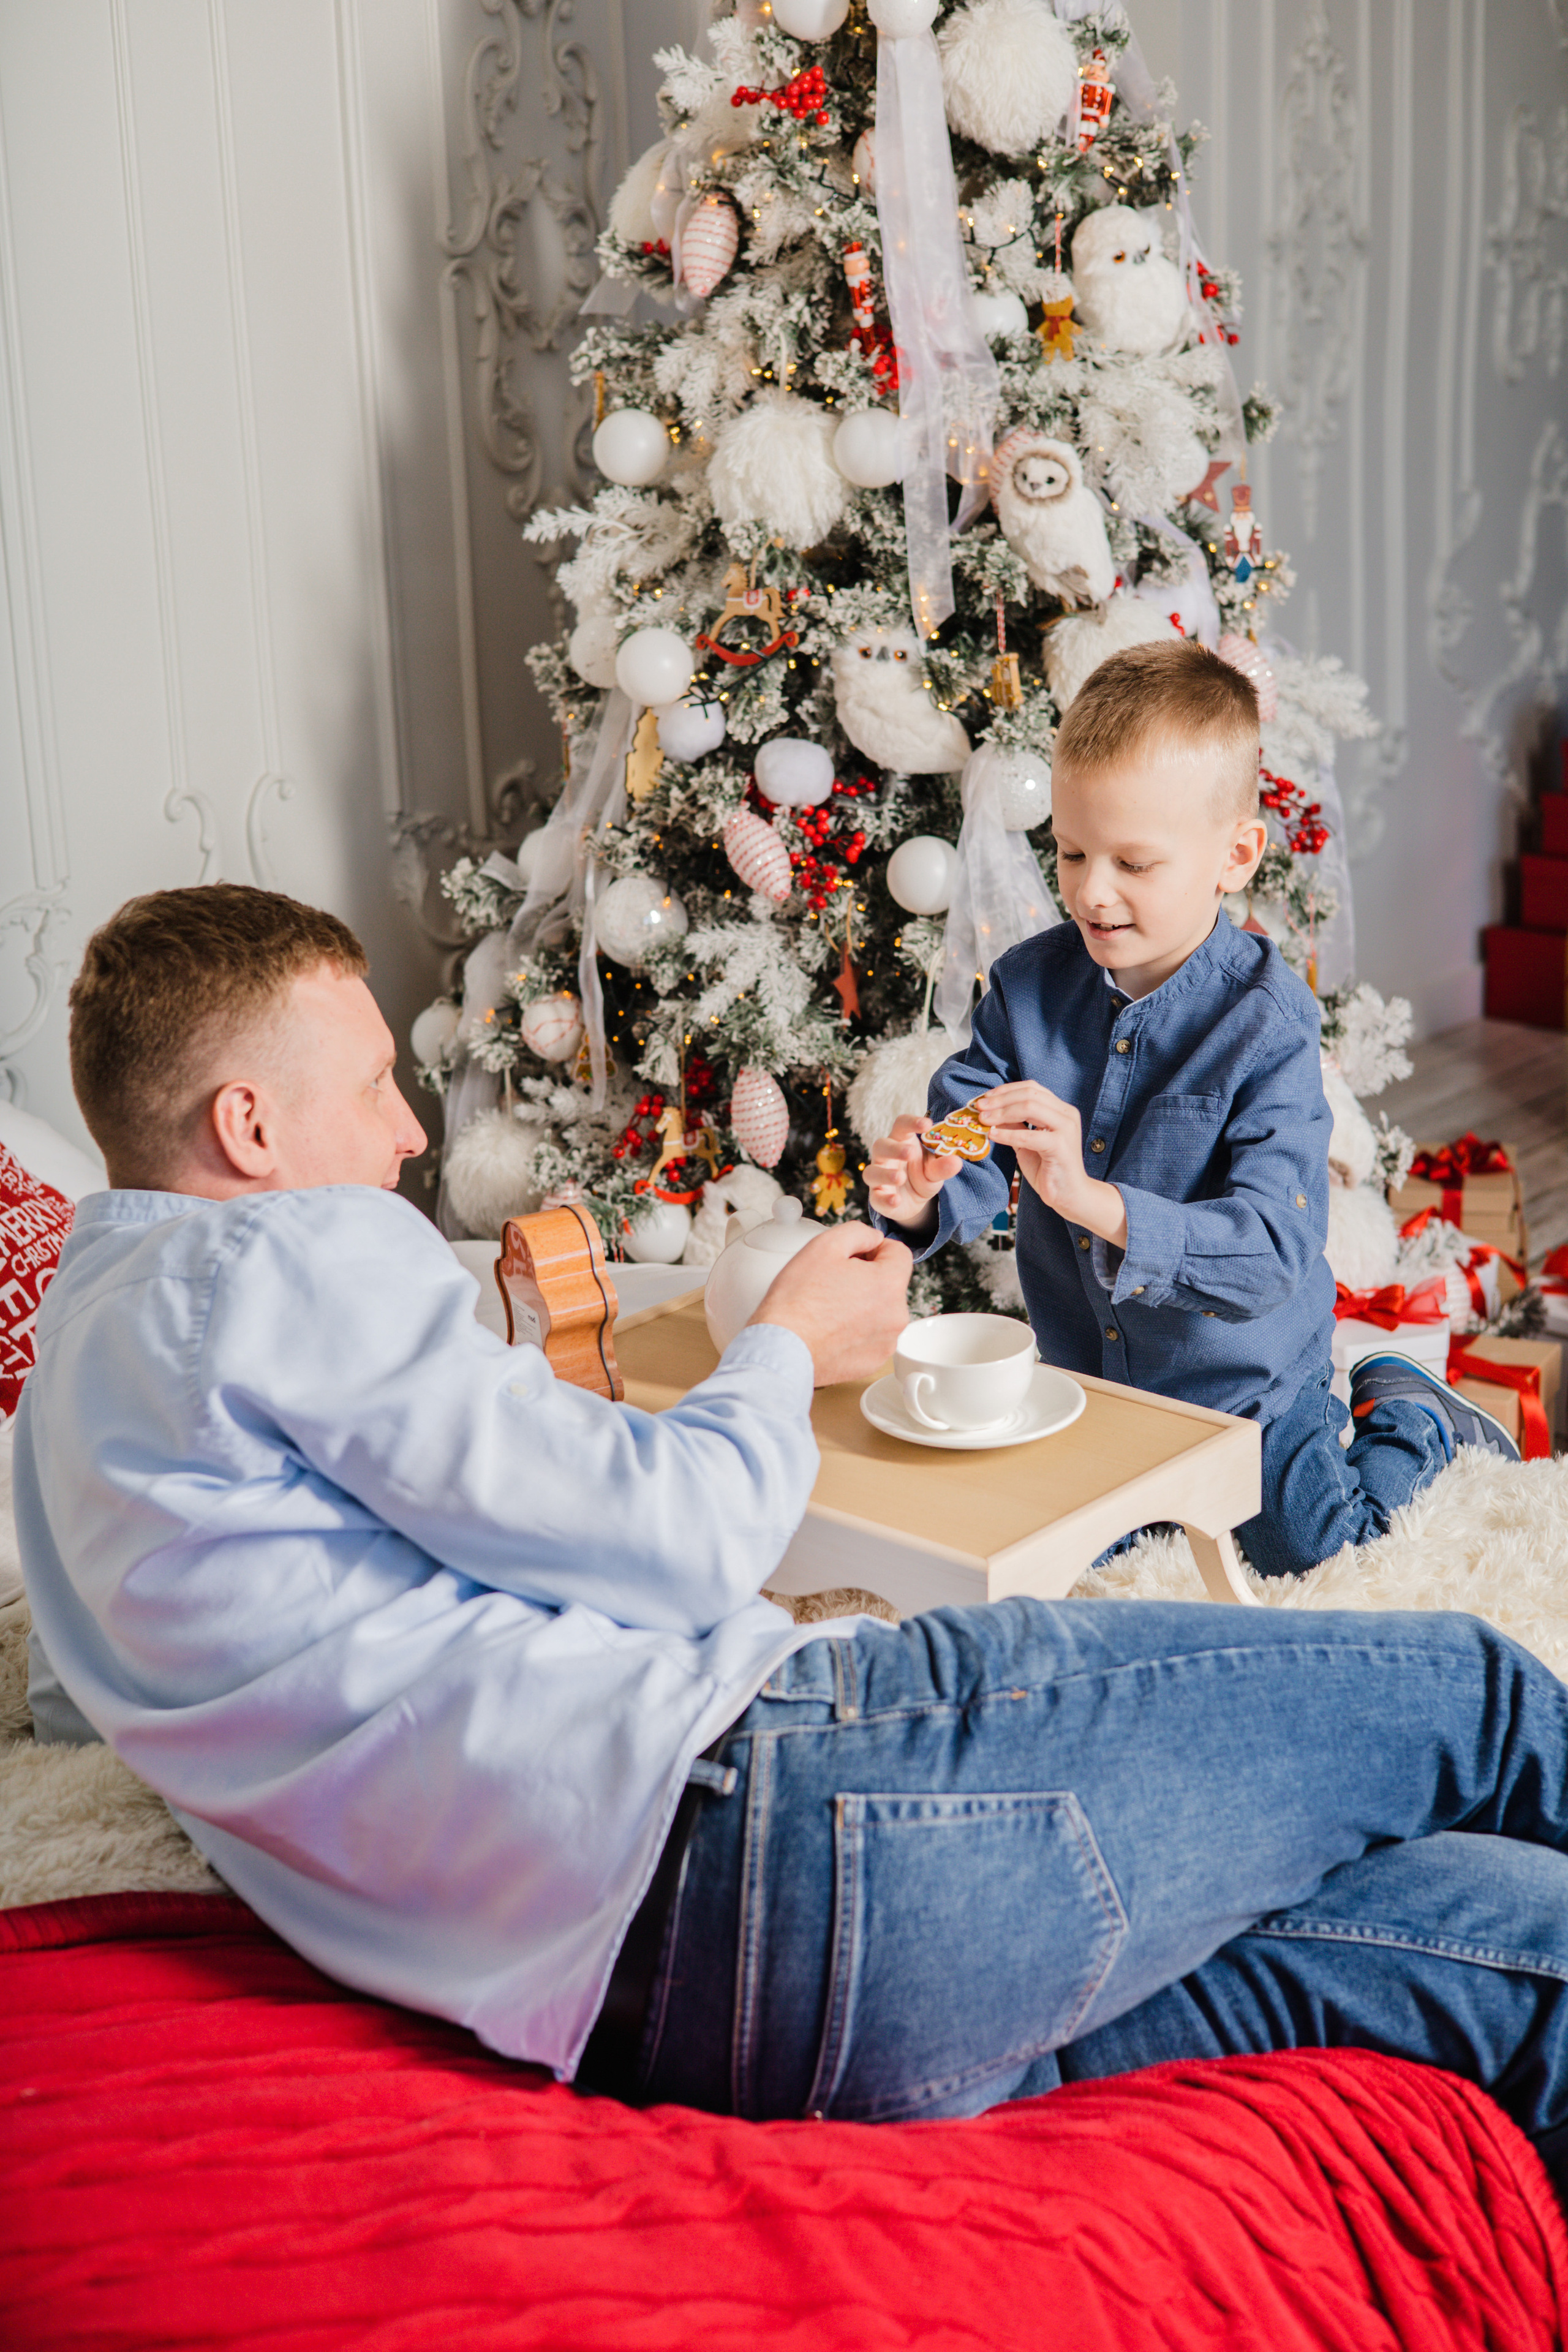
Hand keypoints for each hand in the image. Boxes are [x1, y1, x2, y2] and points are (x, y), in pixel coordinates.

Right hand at [750, 1222, 912, 1386]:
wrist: (781, 1347)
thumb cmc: (798, 1299)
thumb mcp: (825, 1245)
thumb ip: (859, 1232)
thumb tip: (873, 1239)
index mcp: (889, 1284)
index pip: (899, 1253)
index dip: (874, 1248)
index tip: (854, 1256)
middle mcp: (896, 1316)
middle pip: (890, 1283)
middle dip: (868, 1277)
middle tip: (833, 1281)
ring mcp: (885, 1343)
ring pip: (881, 1310)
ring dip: (863, 1304)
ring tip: (830, 1307)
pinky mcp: (872, 1362)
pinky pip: (871, 1336)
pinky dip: (856, 1330)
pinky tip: (831, 1328)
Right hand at [864, 1114, 960, 1232]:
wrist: (915, 1202)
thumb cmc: (922, 1175)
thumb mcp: (935, 1171)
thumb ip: (942, 1166)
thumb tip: (956, 1162)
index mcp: (901, 1141)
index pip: (901, 1125)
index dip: (911, 1122)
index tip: (927, 1124)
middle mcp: (886, 1156)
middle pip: (881, 1145)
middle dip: (894, 1149)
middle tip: (910, 1153)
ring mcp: (879, 1176)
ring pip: (872, 1172)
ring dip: (885, 1174)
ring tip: (901, 1178)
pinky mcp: (877, 1197)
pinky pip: (876, 1197)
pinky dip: (884, 1199)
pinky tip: (896, 1200)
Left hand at [976, 1083, 1127, 1247]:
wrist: (1069, 1195)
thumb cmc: (1048, 1168)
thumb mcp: (1026, 1142)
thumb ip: (1014, 1125)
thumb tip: (990, 1111)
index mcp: (1061, 1109)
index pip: (1031, 1088)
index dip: (1006, 1090)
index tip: (985, 1099)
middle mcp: (1067, 1114)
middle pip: (1029, 1094)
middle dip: (1001, 1099)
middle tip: (979, 1107)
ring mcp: (1066, 1128)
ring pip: (1030, 1108)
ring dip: (1002, 1112)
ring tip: (983, 1120)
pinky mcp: (1061, 1146)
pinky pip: (1029, 1135)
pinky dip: (1008, 1134)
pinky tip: (993, 1135)